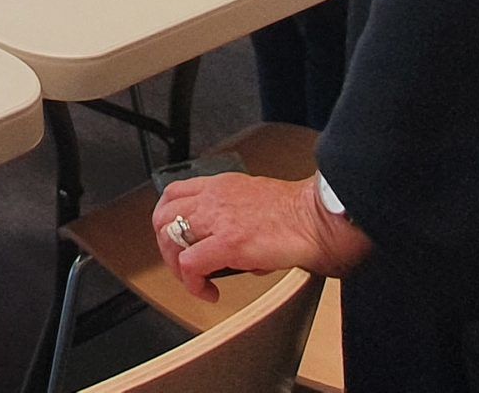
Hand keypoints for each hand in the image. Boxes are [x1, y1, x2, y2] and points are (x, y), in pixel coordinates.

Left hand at [151, 173, 370, 303]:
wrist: (316, 217)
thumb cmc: (298, 213)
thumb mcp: (257, 202)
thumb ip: (237, 221)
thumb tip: (238, 255)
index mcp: (220, 187)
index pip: (173, 194)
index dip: (167, 220)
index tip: (176, 239)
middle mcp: (213, 199)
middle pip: (162, 217)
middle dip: (166, 246)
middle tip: (182, 266)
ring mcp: (218, 219)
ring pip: (170, 238)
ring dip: (176, 265)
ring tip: (195, 280)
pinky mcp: (228, 243)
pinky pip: (191, 264)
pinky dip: (193, 283)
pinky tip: (209, 291)